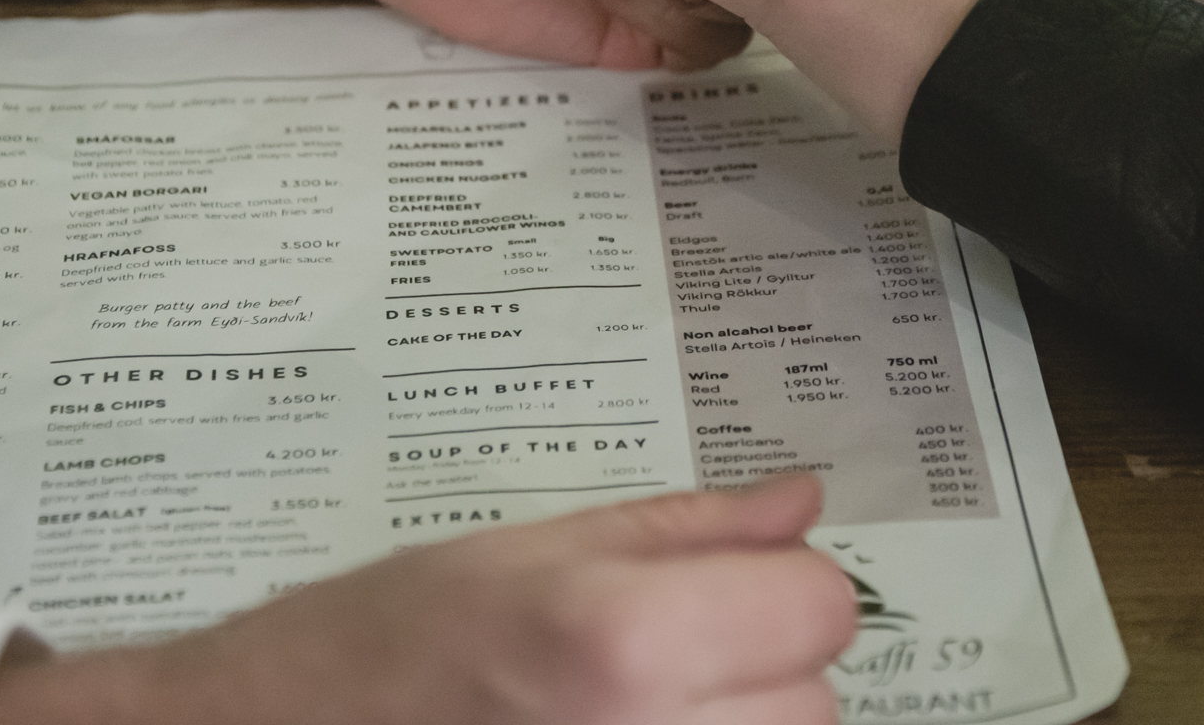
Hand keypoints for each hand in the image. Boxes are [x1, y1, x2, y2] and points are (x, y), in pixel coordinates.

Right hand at [0, 474, 855, 724]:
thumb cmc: (382, 639)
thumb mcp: (528, 549)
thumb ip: (682, 528)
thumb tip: (800, 501)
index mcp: (625, 639)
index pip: (821, 605)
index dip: (778, 583)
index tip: (720, 585)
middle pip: (814, 695)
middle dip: (756, 658)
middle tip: (655, 648)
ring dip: (734, 722)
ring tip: (624, 704)